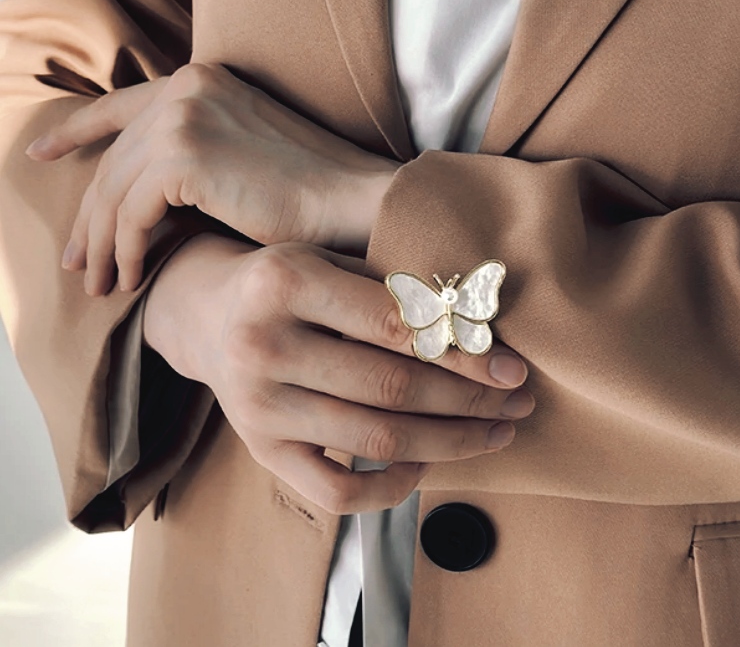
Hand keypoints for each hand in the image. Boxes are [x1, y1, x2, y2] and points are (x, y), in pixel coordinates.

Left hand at [25, 63, 398, 295]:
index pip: (119, 107)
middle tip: (77, 262)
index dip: (77, 132)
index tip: (42, 153)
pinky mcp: (184, 156)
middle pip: (112, 161)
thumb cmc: (313, 195)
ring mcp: (183, 117)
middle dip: (89, 219)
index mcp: (202, 82)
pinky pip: (131, 213)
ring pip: (114, 191)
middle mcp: (186, 88)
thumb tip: (145, 199)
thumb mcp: (243, 160)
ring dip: (103, 245)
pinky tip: (131, 280)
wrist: (354, 202)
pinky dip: (126, 252)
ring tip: (100, 284)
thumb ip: (194, 159)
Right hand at [144, 235, 533, 513]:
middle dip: (470, 402)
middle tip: (520, 402)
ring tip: (497, 432)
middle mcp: (263, 347)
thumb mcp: (329, 259)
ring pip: (376, 441)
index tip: (513, 368)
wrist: (209, 316)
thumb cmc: (287, 283)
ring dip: (451, 443)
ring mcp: (258, 407)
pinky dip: (390, 488)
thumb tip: (481, 327)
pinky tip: (426, 465)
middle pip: (392, 390)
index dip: (464, 354)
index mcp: (285, 283)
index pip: (395, 327)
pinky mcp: (259, 450)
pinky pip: (335, 491)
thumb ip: (391, 289)